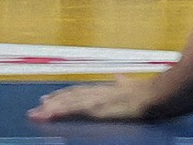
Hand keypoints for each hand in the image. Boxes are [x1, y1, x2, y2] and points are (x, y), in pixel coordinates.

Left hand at [28, 74, 157, 121]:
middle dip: (53, 102)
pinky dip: (60, 112)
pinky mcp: (96, 109)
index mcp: (103, 89)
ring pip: (67, 103)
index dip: (63, 95)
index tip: (50, 98)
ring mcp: (95, 100)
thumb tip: (118, 77)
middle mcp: (96, 92)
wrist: (154, 95)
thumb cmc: (146, 92)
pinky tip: (49, 114)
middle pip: (69, 96)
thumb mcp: (131, 85)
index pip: (78, 91)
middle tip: (37, 107)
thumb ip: (122, 82)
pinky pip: (73, 111)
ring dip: (51, 108)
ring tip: (37, 113)